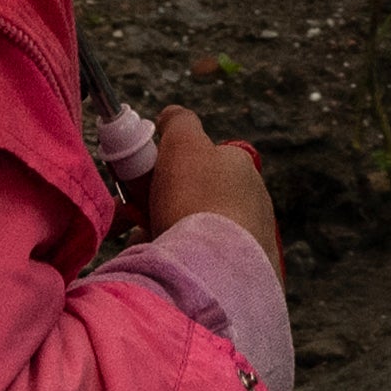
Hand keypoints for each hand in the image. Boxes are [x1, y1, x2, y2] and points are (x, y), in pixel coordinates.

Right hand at [139, 109, 278, 266]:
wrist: (216, 271)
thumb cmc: (197, 200)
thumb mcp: (182, 143)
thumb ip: (178, 123)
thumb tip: (171, 115)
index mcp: (241, 166)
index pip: (200, 160)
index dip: (167, 171)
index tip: (141, 189)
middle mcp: (254, 200)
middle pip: (196, 199)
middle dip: (163, 208)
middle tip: (135, 223)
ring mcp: (256, 240)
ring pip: (200, 234)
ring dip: (171, 237)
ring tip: (148, 251)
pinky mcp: (250, 275)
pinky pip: (209, 264)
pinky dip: (187, 264)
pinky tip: (168, 270)